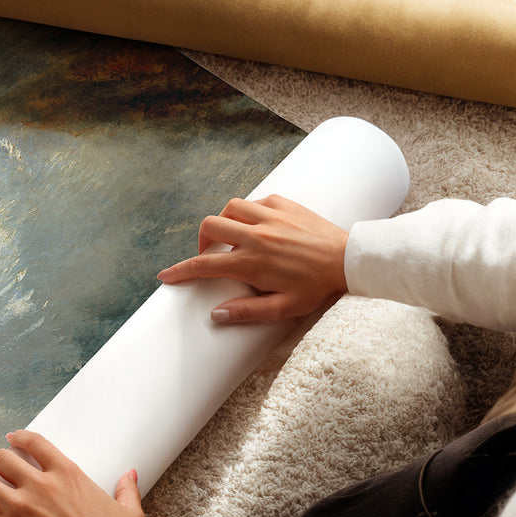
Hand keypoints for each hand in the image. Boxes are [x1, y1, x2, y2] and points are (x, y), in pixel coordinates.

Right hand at [157, 194, 348, 323]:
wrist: (349, 260)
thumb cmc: (317, 287)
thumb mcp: (283, 308)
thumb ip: (247, 311)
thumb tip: (216, 314)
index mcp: (252, 262)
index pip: (204, 265)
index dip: (180, 271)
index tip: (166, 275)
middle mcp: (256, 235)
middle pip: (210, 227)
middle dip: (201, 241)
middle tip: (210, 255)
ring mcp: (270, 216)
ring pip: (229, 207)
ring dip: (224, 222)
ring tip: (232, 237)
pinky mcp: (284, 204)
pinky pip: (255, 201)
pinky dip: (249, 212)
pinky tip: (257, 225)